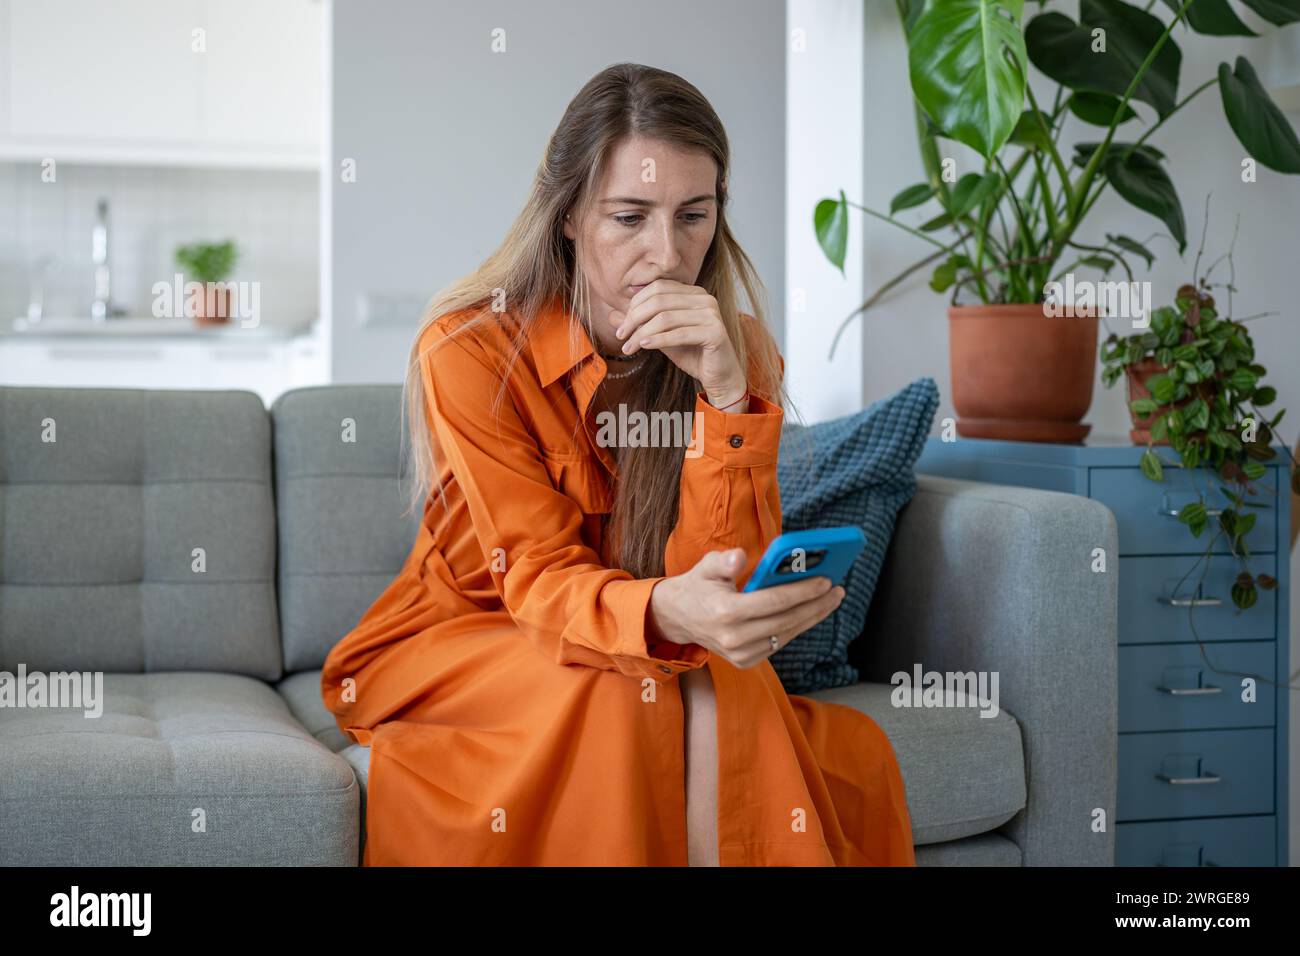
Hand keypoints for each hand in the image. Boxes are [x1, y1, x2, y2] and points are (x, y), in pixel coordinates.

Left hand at [609, 279, 745, 404]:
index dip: (635, 305)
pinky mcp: (716, 332)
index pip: (657, 288)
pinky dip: (658, 339)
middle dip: (635, 318)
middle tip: (620, 336)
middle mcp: (705, 298)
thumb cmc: (692, 353)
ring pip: (666, 317)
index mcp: (693, 293)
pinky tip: (644, 345)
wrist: (719, 376)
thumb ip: (641, 324)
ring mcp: (712, 314)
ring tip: (629, 347)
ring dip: (641, 332)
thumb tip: (612, 314)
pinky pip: (679, 334)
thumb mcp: (661, 336)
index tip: (621, 326)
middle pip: (659, 301)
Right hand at [648, 548, 845, 669]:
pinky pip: (779, 643)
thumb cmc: (697, 586)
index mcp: (725, 613)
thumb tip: (740, 557)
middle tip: (838, 590)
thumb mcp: (705, 567)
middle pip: (787, 620)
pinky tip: (812, 612)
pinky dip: (797, 627)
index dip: (803, 591)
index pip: (774, 602)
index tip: (826, 580)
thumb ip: (724, 562)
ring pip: (787, 635)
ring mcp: (740, 654)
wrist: (676, 619)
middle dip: (816, 605)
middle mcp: (734, 638)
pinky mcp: (745, 661)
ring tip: (831, 599)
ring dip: (812, 617)